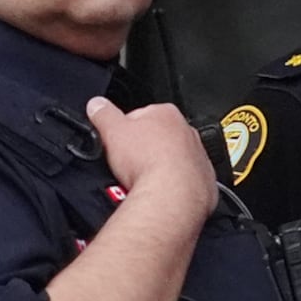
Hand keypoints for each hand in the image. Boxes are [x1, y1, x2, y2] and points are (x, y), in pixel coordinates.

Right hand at [85, 96, 216, 218]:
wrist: (171, 195)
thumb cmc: (148, 161)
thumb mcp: (113, 131)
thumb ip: (103, 114)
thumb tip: (97, 104)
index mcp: (166, 113)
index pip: (141, 115)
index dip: (124, 130)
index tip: (116, 142)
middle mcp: (188, 132)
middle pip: (158, 138)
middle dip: (143, 149)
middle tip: (127, 163)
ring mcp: (198, 156)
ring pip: (172, 159)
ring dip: (158, 167)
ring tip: (141, 180)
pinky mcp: (203, 180)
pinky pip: (184, 180)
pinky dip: (172, 185)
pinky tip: (158, 191)